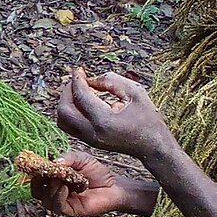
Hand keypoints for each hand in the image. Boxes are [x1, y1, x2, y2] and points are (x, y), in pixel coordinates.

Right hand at [31, 151, 129, 216]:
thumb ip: (68, 158)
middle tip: (44, 173)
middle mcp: (56, 191)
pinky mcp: (70, 211)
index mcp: (55, 178)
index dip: (34, 173)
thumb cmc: (97, 172)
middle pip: (37, 191)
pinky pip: (57, 207)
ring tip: (61, 180)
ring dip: (50, 189)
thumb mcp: (81, 159)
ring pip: (45, 200)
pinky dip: (58, 197)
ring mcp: (62, 202)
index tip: (34, 165)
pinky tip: (65, 188)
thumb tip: (54, 163)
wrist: (113, 186)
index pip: (38, 178)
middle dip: (38, 182)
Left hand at [56, 68, 171, 161]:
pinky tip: (85, 102)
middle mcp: (92, 132)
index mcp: (104, 120)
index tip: (78, 69)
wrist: (153, 146)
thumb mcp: (135, 92)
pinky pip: (70, 126)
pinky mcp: (89, 142)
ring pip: (62, 120)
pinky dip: (72, 111)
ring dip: (67, 102)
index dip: (77, 79)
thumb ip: (111, 81)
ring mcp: (89, 140)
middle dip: (67, 91)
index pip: (80, 96)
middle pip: (64, 110)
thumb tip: (90, 79)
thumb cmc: (147, 118)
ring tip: (81, 91)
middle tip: (79, 80)